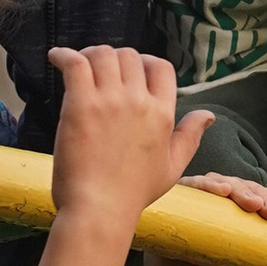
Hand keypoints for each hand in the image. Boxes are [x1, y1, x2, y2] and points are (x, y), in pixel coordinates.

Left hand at [46, 43, 208, 236]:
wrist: (100, 210)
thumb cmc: (133, 194)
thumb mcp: (172, 168)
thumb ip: (190, 137)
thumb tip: (209, 115)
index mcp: (163, 114)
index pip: (161, 66)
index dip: (145, 61)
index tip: (130, 70)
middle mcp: (139, 101)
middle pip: (129, 56)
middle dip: (114, 59)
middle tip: (99, 71)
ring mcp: (110, 101)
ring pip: (103, 54)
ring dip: (90, 55)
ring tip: (79, 65)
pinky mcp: (81, 105)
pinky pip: (75, 64)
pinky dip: (64, 55)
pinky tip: (57, 57)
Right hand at [141, 168, 266, 265]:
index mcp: (234, 225)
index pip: (256, 200)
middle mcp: (214, 212)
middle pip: (240, 188)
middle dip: (260, 195)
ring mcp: (194, 208)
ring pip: (218, 183)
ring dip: (239, 189)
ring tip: (253, 203)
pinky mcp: (173, 208)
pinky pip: (188, 187)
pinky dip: (205, 185)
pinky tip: (222, 192)